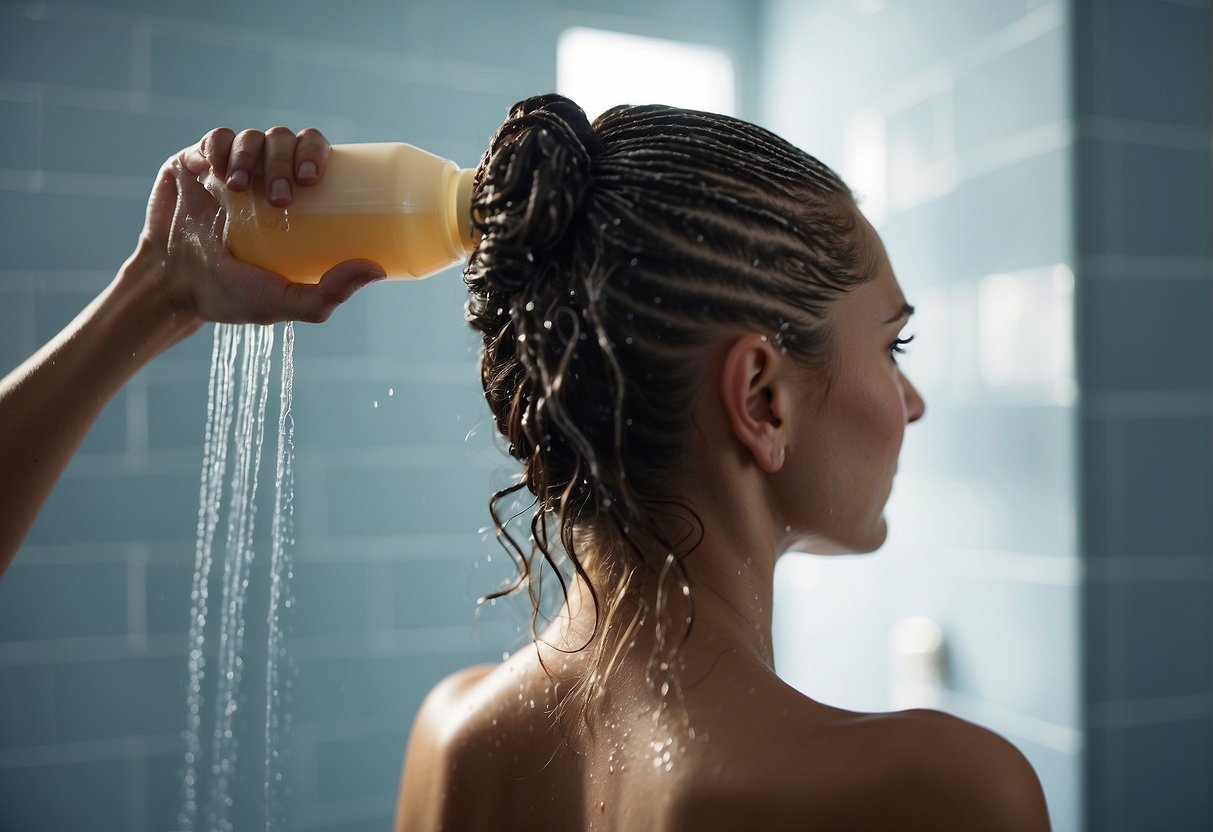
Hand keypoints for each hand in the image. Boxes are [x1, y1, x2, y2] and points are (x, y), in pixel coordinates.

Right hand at [137, 126, 384, 325]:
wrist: (169, 288)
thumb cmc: (232, 296)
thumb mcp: (281, 300)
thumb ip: (326, 294)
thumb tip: (376, 271)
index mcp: (294, 197)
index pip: (315, 157)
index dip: (318, 154)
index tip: (313, 179)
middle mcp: (265, 176)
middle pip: (287, 141)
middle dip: (286, 158)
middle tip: (280, 196)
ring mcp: (230, 167)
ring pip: (253, 137)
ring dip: (252, 155)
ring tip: (241, 189)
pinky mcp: (194, 163)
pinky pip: (214, 139)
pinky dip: (219, 147)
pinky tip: (218, 169)